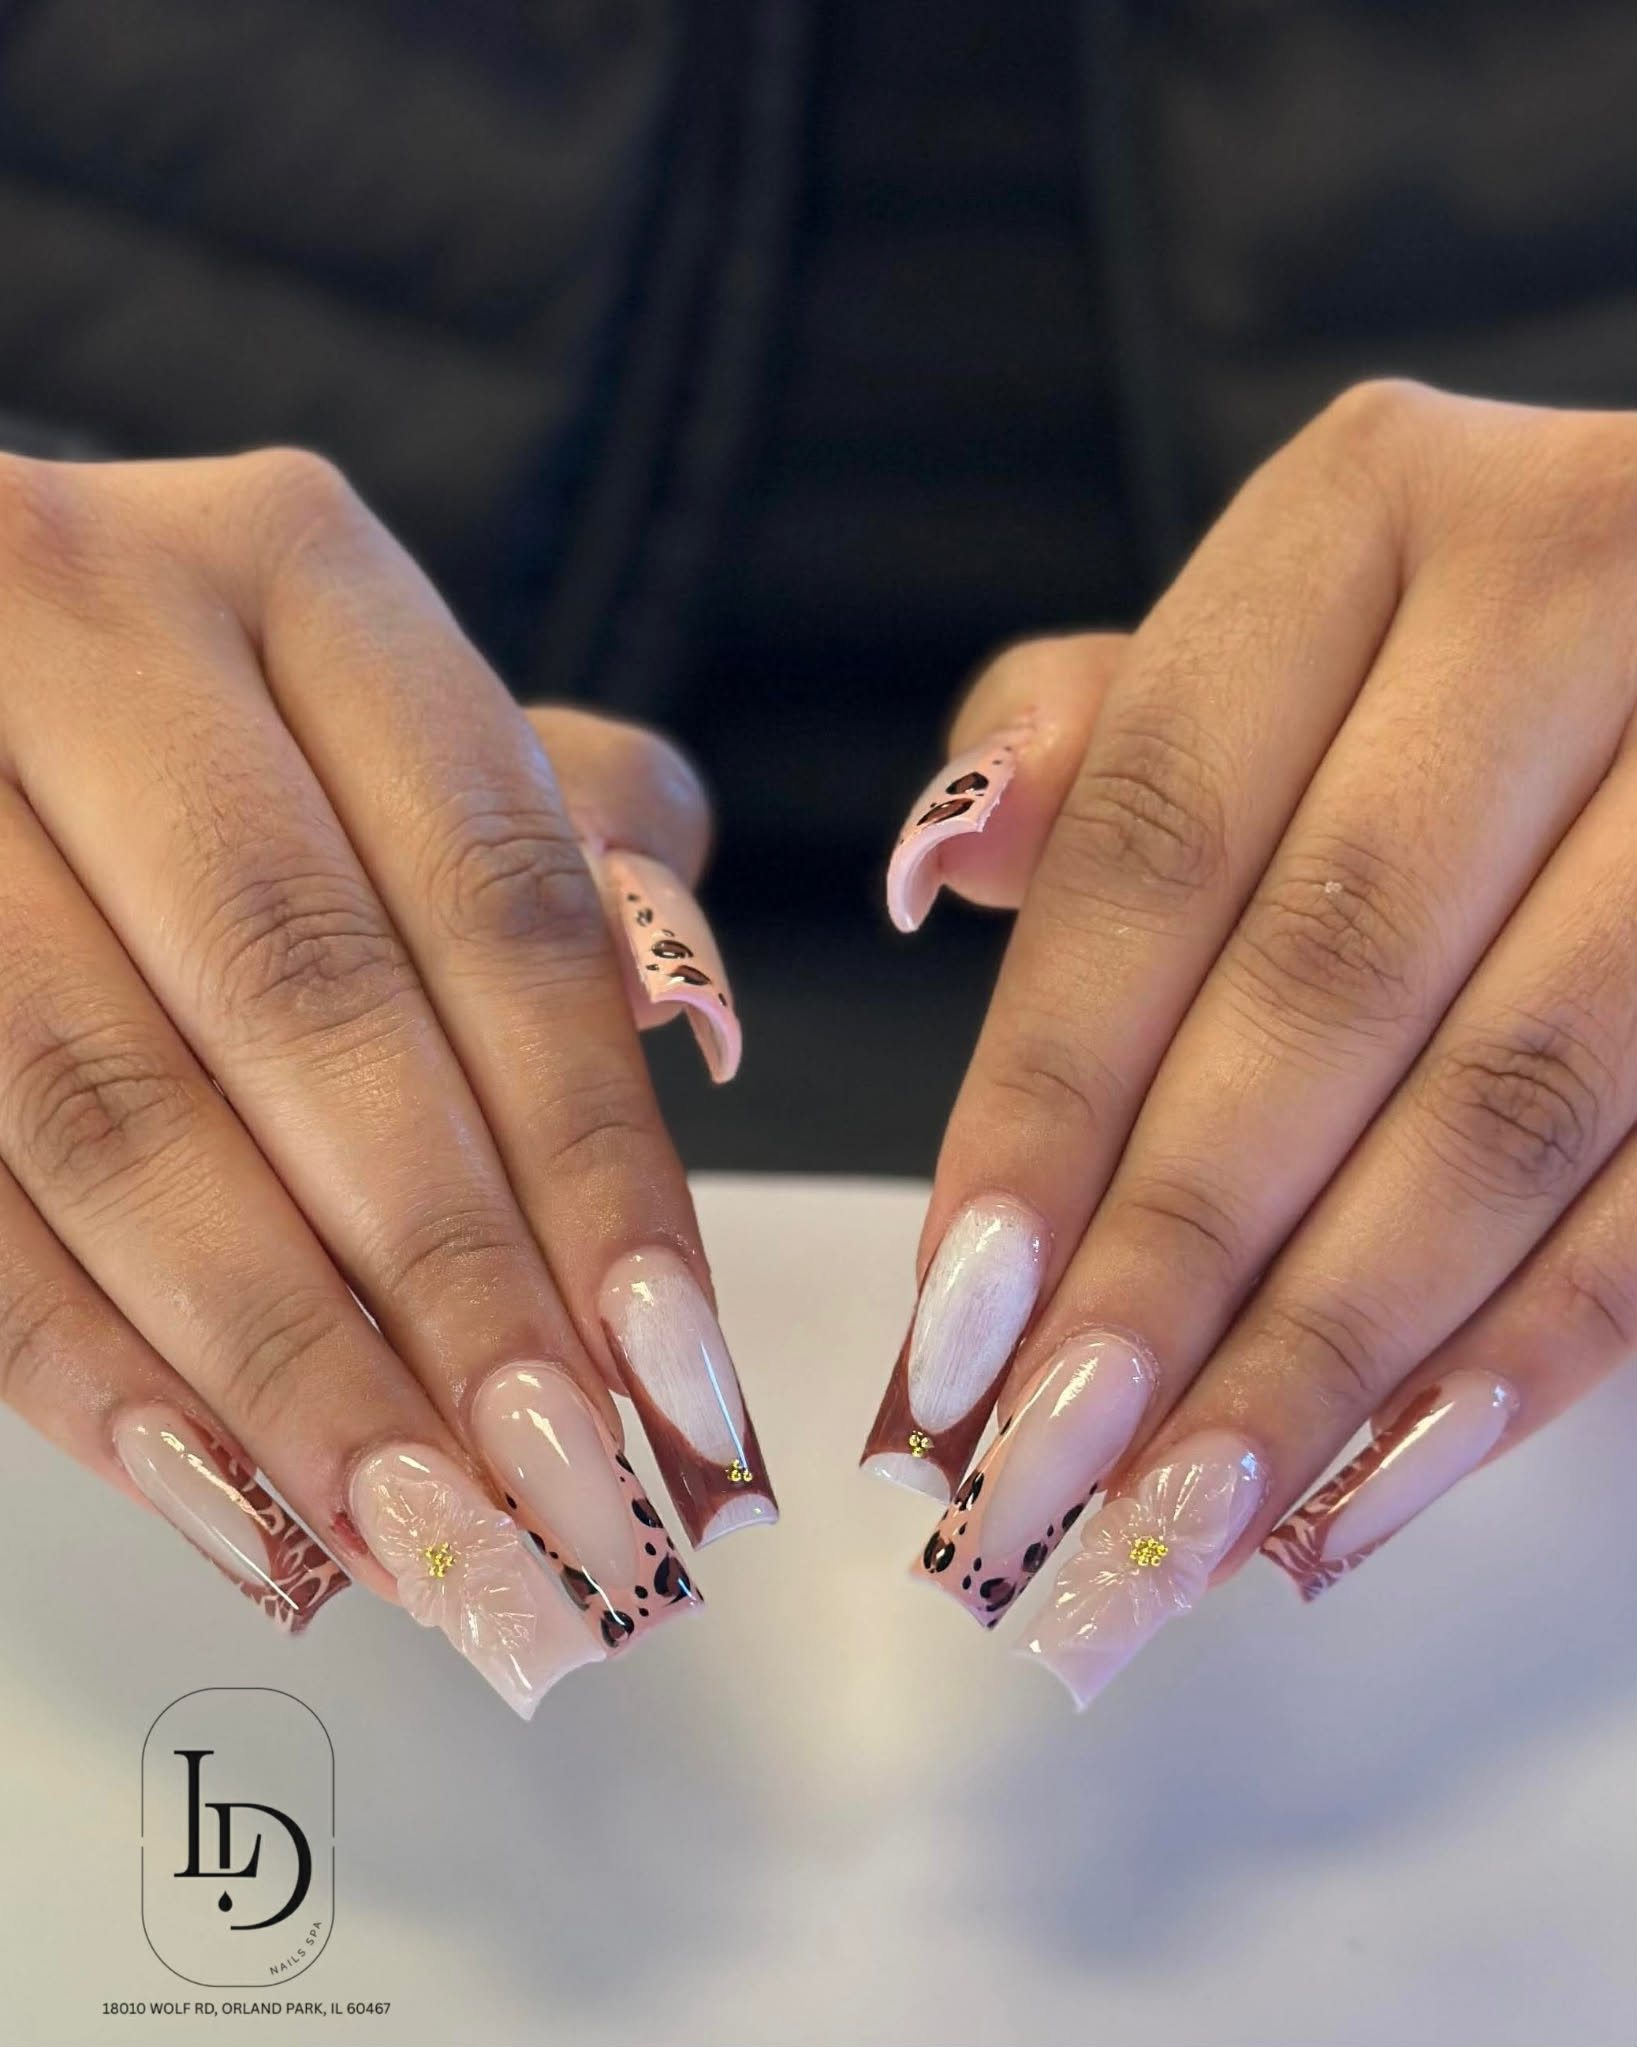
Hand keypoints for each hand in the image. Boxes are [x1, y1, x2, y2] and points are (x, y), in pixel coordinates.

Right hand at [0, 449, 772, 1715]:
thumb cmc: (214, 722)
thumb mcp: (390, 717)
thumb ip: (560, 844)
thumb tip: (687, 1033)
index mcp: (299, 571)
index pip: (501, 902)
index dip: (596, 1157)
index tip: (680, 1376)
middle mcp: (90, 623)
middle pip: (311, 1010)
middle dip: (449, 1289)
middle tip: (569, 1510)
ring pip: (109, 1113)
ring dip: (283, 1369)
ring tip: (433, 1551)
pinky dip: (88, 1370)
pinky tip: (231, 1508)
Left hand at [867, 382, 1636, 1701]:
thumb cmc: (1432, 664)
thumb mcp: (1262, 642)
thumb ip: (1096, 744)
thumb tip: (940, 859)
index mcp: (1369, 511)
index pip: (1156, 848)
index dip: (1047, 1096)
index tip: (952, 1314)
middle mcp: (1572, 585)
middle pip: (1325, 985)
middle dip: (1175, 1255)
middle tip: (1043, 1467)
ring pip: (1512, 1098)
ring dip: (1335, 1341)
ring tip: (1185, 1519)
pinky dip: (1533, 1341)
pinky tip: (1387, 1475)